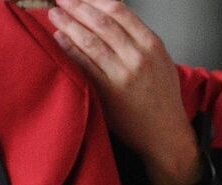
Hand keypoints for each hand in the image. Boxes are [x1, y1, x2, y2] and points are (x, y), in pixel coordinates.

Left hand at [49, 0, 202, 184]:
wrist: (166, 133)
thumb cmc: (162, 98)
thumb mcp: (160, 60)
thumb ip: (139, 39)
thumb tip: (111, 18)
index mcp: (151, 44)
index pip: (119, 10)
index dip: (94, 0)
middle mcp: (138, 57)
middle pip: (101, 22)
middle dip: (77, 7)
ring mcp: (123, 75)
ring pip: (91, 41)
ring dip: (69, 25)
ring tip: (55, 15)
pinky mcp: (109, 93)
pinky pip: (85, 65)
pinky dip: (70, 50)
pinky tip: (59, 40)